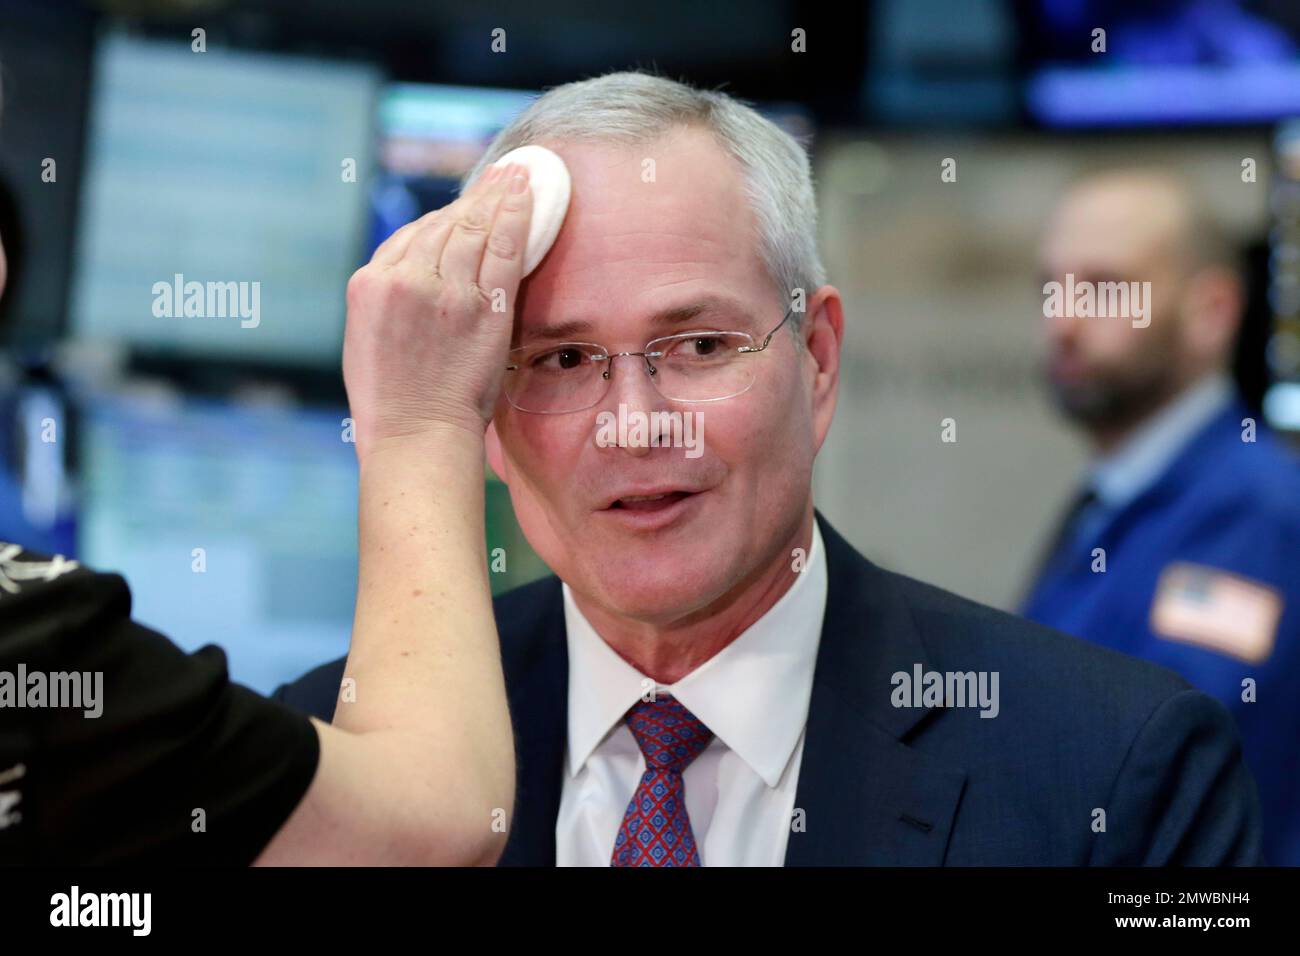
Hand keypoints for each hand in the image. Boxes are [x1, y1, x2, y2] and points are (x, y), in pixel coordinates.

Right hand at [342, 163, 532, 458]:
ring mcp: (445, 289)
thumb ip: (390, 300)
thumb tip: (418, 278)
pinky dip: (515, 215)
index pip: (410, 236)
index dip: (442, 219)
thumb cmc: (393, 402)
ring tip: (518, 175)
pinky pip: (502, 247)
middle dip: (475, 198)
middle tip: (501, 174)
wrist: (416, 435)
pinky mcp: (482, 304)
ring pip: (474, 228)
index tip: (463, 208)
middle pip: (444, 225)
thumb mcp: (369, 340)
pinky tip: (526, 193)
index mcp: (369, 283)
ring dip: (498, 195)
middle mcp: (404, 277)